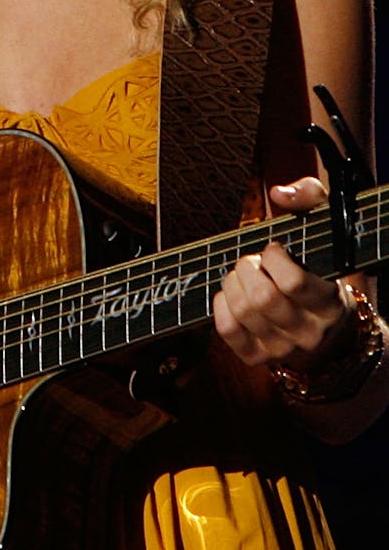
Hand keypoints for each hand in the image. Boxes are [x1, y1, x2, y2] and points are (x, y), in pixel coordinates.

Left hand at [213, 176, 349, 371]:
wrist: (328, 333)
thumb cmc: (321, 272)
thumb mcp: (327, 234)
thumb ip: (311, 200)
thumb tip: (279, 193)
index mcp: (328, 304)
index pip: (293, 282)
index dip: (273, 257)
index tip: (274, 249)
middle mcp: (308, 332)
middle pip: (261, 297)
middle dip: (247, 267)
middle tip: (252, 260)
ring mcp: (282, 349)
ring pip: (242, 311)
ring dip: (233, 282)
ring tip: (243, 274)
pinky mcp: (257, 357)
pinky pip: (227, 330)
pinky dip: (221, 304)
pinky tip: (231, 293)